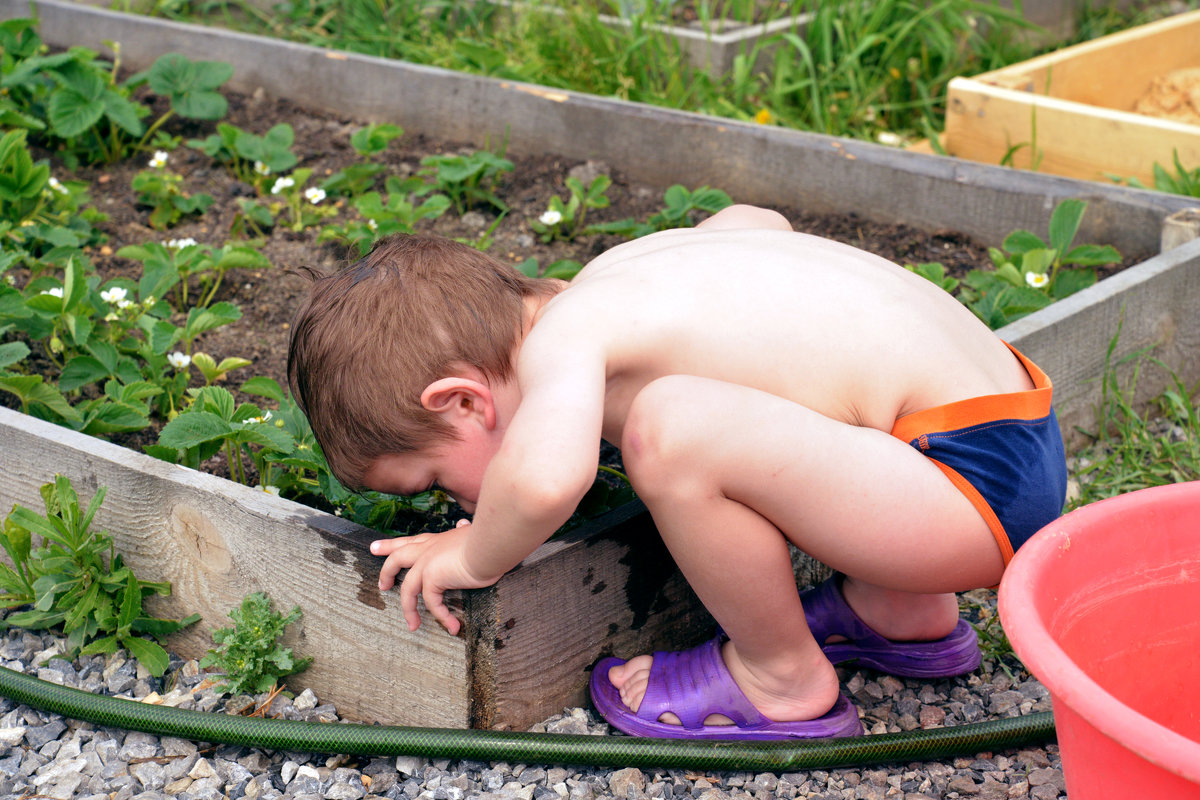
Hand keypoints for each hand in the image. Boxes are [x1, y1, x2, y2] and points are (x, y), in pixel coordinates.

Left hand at [370, 519, 491, 634]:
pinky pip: (432, 603)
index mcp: (435, 540)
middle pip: (397, 559)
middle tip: (381, 586)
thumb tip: (463, 524)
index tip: (375, 548)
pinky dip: (443, 617)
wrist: (490, 543)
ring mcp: (426, 563)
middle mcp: (427, 549)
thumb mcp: (471, 533)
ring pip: (408, 589)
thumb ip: (464, 531)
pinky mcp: (432, 578)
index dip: (391, 546)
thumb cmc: (486, 538)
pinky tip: (453, 627)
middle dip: (386, 571)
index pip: (409, 542)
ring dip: (409, 610)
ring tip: (412, 625)